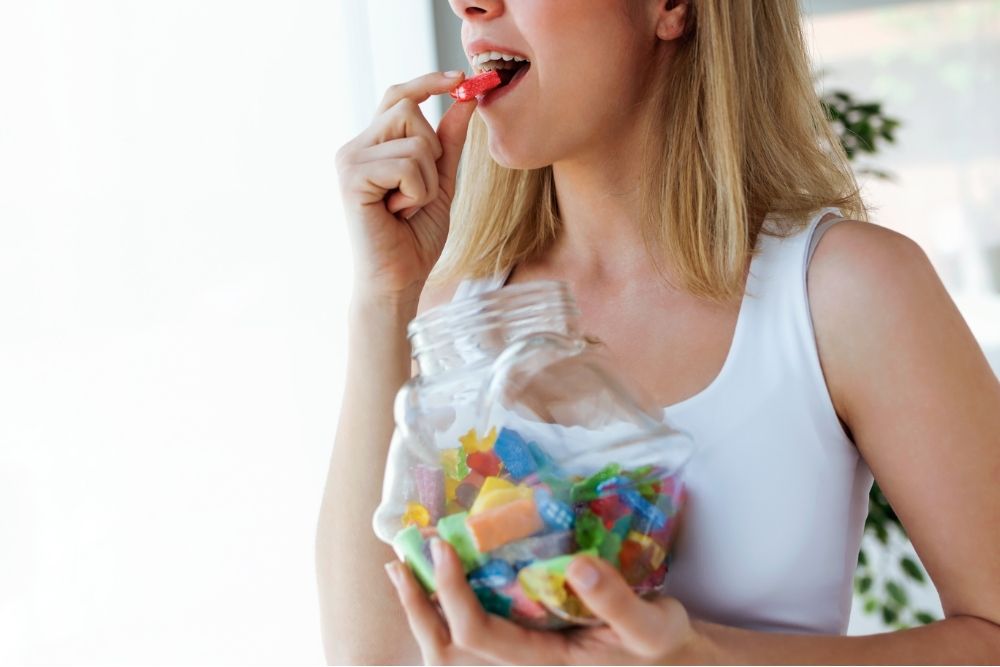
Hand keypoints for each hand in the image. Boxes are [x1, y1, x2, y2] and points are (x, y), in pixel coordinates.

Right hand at [335, 71, 476, 302]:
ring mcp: (349, 160)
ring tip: (406, 207)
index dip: (428, 82)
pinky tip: (398, 214)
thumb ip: (448, 142)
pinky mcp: (351, 177)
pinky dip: (417, 193)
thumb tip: (466, 100)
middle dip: (430, 152)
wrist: (398, 280)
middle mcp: (355, 147)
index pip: (398, 96)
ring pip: (413, 140)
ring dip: (426, 181)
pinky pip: (406, 165)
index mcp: (373, 145)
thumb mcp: (440, 182)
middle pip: (408, 111)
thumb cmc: (414, 238)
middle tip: (416, 192)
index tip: (460, 78)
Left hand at [386, 539, 709, 664]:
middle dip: (419, 606)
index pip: (479, 634)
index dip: (453, 592)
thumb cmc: (661, 648)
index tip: (442, 547)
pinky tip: (441, 581)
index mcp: (544, 664)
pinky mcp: (524, 647)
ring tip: (404, 570)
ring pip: (453, 649)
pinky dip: (446, 610)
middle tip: (399, 560)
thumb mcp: (651, 626)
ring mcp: (521, 659)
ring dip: (424, 610)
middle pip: (449, 650)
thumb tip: (578, 565)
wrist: (669, 664)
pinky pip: (472, 635)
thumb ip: (616, 602)